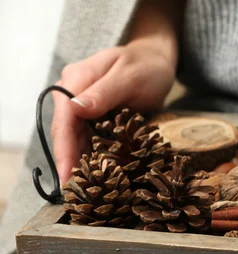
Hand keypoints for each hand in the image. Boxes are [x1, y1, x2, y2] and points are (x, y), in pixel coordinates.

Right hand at [51, 39, 175, 183]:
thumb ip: (104, 92)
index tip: (68, 176)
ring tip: (84, 191)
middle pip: (67, 133)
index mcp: (75, 80)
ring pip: (76, 139)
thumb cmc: (147, 65)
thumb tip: (76, 109)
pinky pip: (90, 139)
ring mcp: (83, 106)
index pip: (65, 119)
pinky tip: (97, 176)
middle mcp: (73, 94)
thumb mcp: (130, 76)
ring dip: (80, 163)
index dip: (65, 150)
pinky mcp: (95, 117)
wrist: (157, 60)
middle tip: (74, 192)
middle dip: (69, 163)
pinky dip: (93, 156)